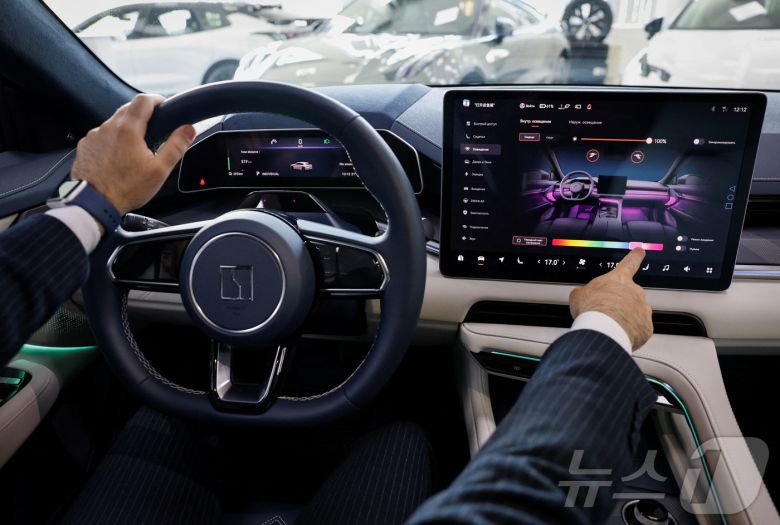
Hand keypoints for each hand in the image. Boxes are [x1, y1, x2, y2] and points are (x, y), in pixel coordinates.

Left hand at [71, 94, 194, 215]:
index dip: (156, 99)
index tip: (162, 104)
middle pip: (128, 109)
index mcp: (128, 130)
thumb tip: (188, 129)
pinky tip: (118, 157)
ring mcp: (94, 136)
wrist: (94, 203)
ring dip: (126, 129)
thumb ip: (176, 146)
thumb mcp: (160, 170)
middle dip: (142, 114)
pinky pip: (101, 136)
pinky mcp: (85, 146)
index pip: (143, 100)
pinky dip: (111, 141)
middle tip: (153, 128)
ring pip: (114, 123)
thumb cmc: (126, 189)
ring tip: (135, 149)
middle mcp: (108, 127)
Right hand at [569, 248, 652, 349]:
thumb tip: (580, 295)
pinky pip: (640, 328)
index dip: (635, 256)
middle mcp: (635, 292)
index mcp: (619, 279)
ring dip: (627, 317)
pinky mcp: (646, 327)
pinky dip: (631, 331)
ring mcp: (643, 309)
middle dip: (621, 302)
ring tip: (611, 325)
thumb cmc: (593, 309)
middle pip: (631, 294)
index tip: (640, 251)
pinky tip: (619, 334)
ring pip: (636, 312)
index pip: (629, 263)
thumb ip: (584, 292)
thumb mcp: (579, 295)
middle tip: (607, 311)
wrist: (604, 329)